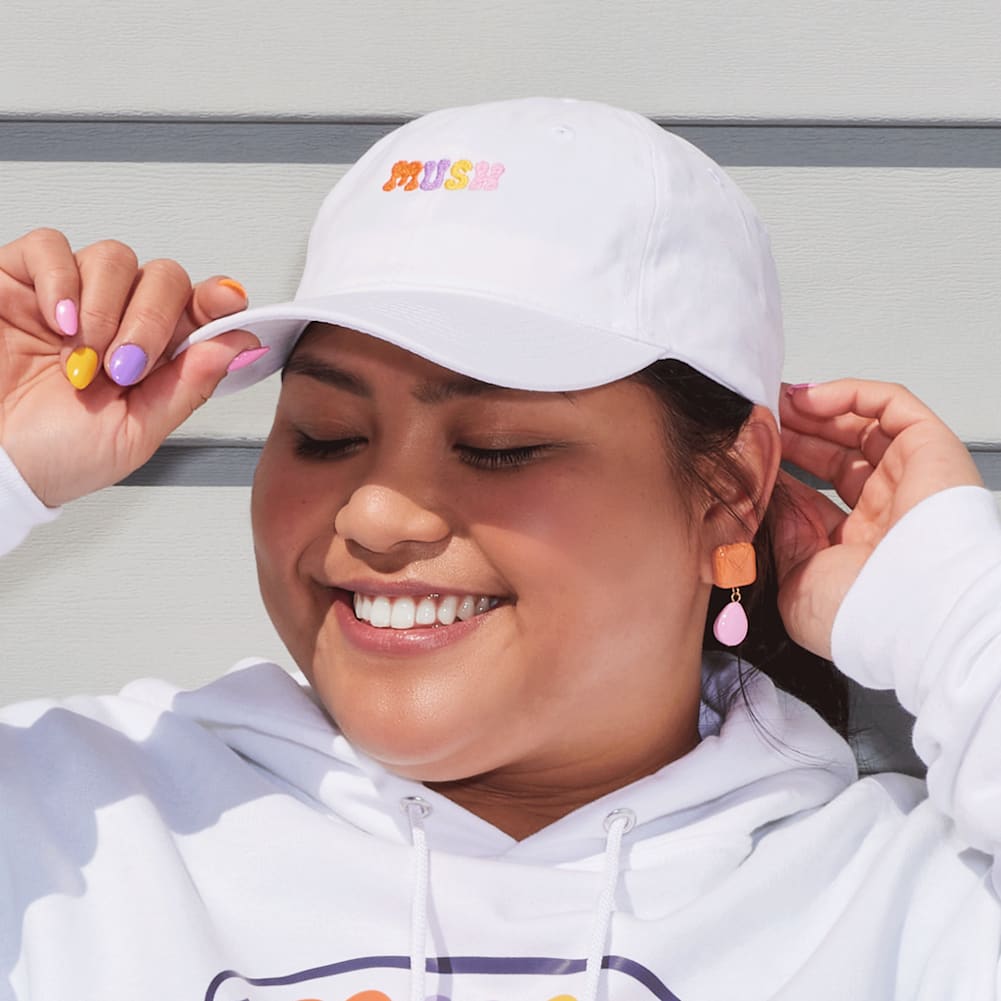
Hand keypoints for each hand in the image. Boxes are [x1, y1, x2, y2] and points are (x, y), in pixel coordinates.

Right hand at [0, 228, 259, 505]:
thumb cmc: (52, 456)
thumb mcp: (135, 433)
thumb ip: (188, 386)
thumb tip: (240, 345)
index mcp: (153, 355)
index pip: (198, 307)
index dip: (217, 300)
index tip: (224, 305)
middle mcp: (118, 320)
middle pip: (163, 277)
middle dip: (152, 320)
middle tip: (125, 367)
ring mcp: (71, 298)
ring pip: (114, 258)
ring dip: (107, 308)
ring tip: (83, 358)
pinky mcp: (19, 281)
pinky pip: (51, 247)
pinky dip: (62, 281)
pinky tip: (60, 323)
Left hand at [773, 379, 982, 659]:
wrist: (908, 616)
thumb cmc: (860, 614)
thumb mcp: (795, 578)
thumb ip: (780, 532)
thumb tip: (764, 494)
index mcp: (857, 544)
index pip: (816, 491)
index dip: (783, 465)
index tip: (750, 450)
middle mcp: (885, 510)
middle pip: (836, 453)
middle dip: (794, 432)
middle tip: (758, 419)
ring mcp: (909, 478)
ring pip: (861, 425)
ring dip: (815, 410)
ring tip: (775, 404)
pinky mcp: (931, 450)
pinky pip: (892, 405)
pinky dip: (849, 393)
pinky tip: (807, 398)